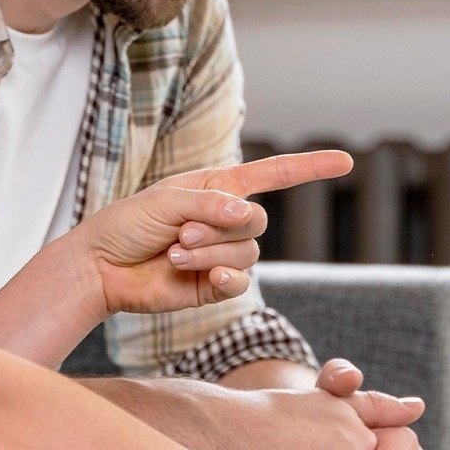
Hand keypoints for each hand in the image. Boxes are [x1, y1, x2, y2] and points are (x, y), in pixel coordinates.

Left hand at [57, 151, 352, 316]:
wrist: (102, 267)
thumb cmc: (127, 223)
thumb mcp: (166, 200)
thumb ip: (209, 204)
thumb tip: (247, 214)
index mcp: (219, 187)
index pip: (275, 175)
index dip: (310, 168)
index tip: (346, 162)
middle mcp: (226, 220)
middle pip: (257, 222)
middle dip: (221, 228)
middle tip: (181, 233)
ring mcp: (222, 255)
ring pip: (247, 254)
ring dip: (211, 253)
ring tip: (175, 253)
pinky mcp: (213, 287)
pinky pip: (239, 282)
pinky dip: (224, 278)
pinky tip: (203, 278)